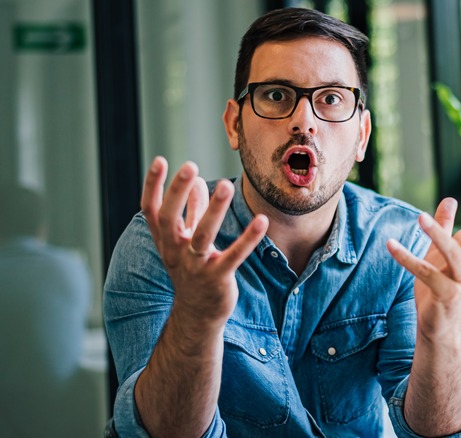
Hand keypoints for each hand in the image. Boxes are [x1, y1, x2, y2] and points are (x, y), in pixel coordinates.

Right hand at [141, 157, 267, 326]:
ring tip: (226, 184)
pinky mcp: (218, 278)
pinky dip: (248, 239)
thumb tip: (198, 181)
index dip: (153, 186)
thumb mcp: (188, 240)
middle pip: (170, 219)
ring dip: (214, 210)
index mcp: (165, 240)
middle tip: (189, 166)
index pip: (152, 210)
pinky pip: (234, 256)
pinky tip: (262, 220)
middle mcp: (176, 252)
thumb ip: (192, 211)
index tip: (160, 160)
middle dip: (177, 192)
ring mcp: (196, 266)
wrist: (198, 314)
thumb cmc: (193, 270)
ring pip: (202, 236)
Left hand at [387, 177, 460, 338]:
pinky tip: (391, 245)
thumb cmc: (439, 286)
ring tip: (421, 216)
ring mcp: (460, 280)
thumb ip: (445, 227)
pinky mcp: (445, 294)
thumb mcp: (439, 252)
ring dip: (438, 234)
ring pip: (453, 253)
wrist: (438, 326)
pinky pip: (425, 273)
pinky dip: (406, 258)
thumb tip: (450, 199)